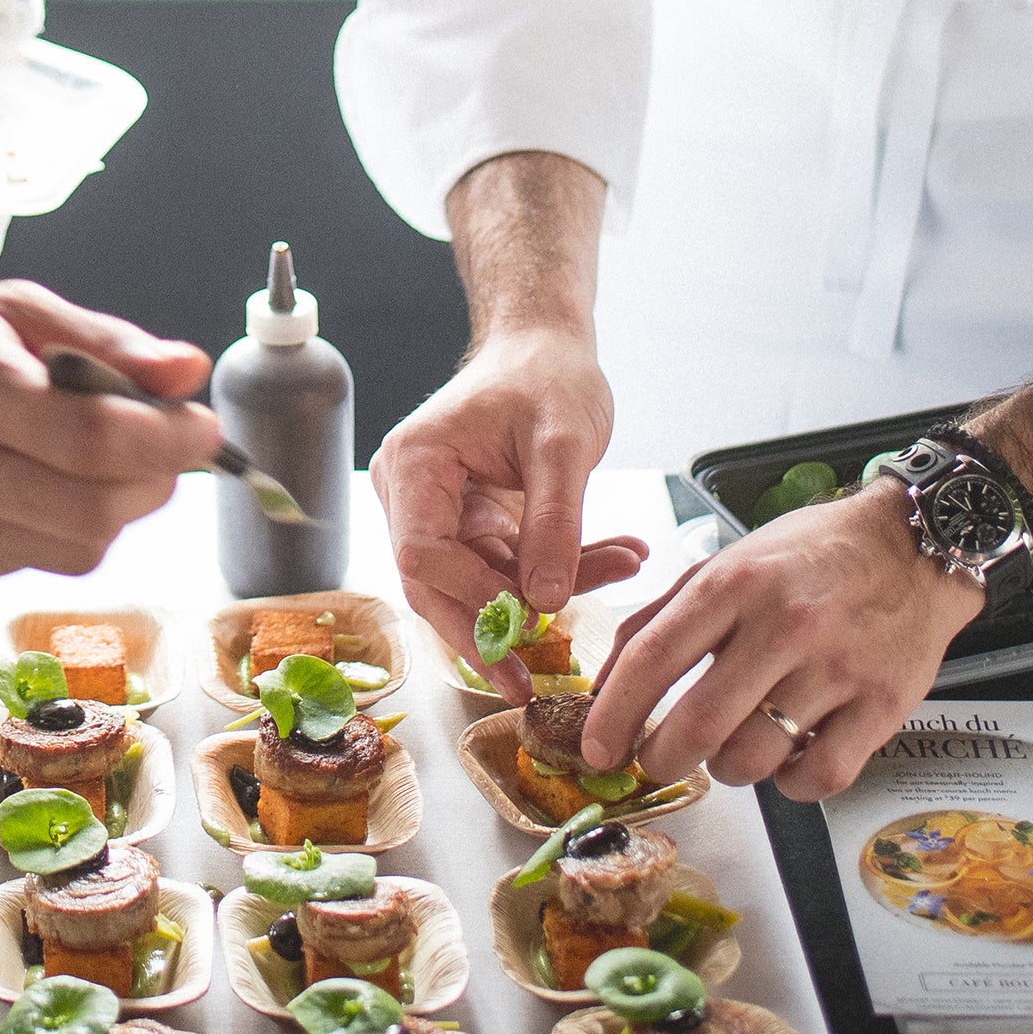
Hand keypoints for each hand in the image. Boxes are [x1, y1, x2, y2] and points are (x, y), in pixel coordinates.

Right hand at [0, 280, 214, 589]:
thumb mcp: (15, 312)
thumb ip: (108, 341)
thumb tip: (190, 372)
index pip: (92, 436)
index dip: (167, 438)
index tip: (205, 425)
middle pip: (93, 507)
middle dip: (156, 480)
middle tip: (172, 447)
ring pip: (80, 545)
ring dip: (117, 506)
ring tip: (92, 459)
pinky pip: (44, 564)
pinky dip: (64, 527)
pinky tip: (31, 486)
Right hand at [372, 328, 650, 700]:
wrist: (545, 349)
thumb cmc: (546, 375)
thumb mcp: (564, 442)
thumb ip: (554, 521)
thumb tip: (545, 600)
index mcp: (416, 464)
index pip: (420, 552)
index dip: (468, 595)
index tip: (525, 617)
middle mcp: (411, 493)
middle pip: (434, 586)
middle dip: (490, 633)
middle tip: (530, 683)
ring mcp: (438, 512)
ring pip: (477, 586)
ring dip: (547, 594)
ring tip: (620, 567)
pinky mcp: (470, 526)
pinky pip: (506, 569)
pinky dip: (559, 571)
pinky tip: (616, 557)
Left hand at [585, 480, 978, 799]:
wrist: (912, 546)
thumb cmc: (812, 556)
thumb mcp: (729, 563)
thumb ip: (664, 618)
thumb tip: (609, 681)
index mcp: (734, 584)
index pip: (653, 658)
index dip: (614, 714)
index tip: (599, 747)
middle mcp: (784, 625)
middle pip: (700, 724)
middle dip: (662, 758)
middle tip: (657, 761)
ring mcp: (837, 668)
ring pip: (755, 758)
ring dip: (727, 770)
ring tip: (731, 748)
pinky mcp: (882, 706)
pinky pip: (819, 777)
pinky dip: (791, 785)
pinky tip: (788, 759)